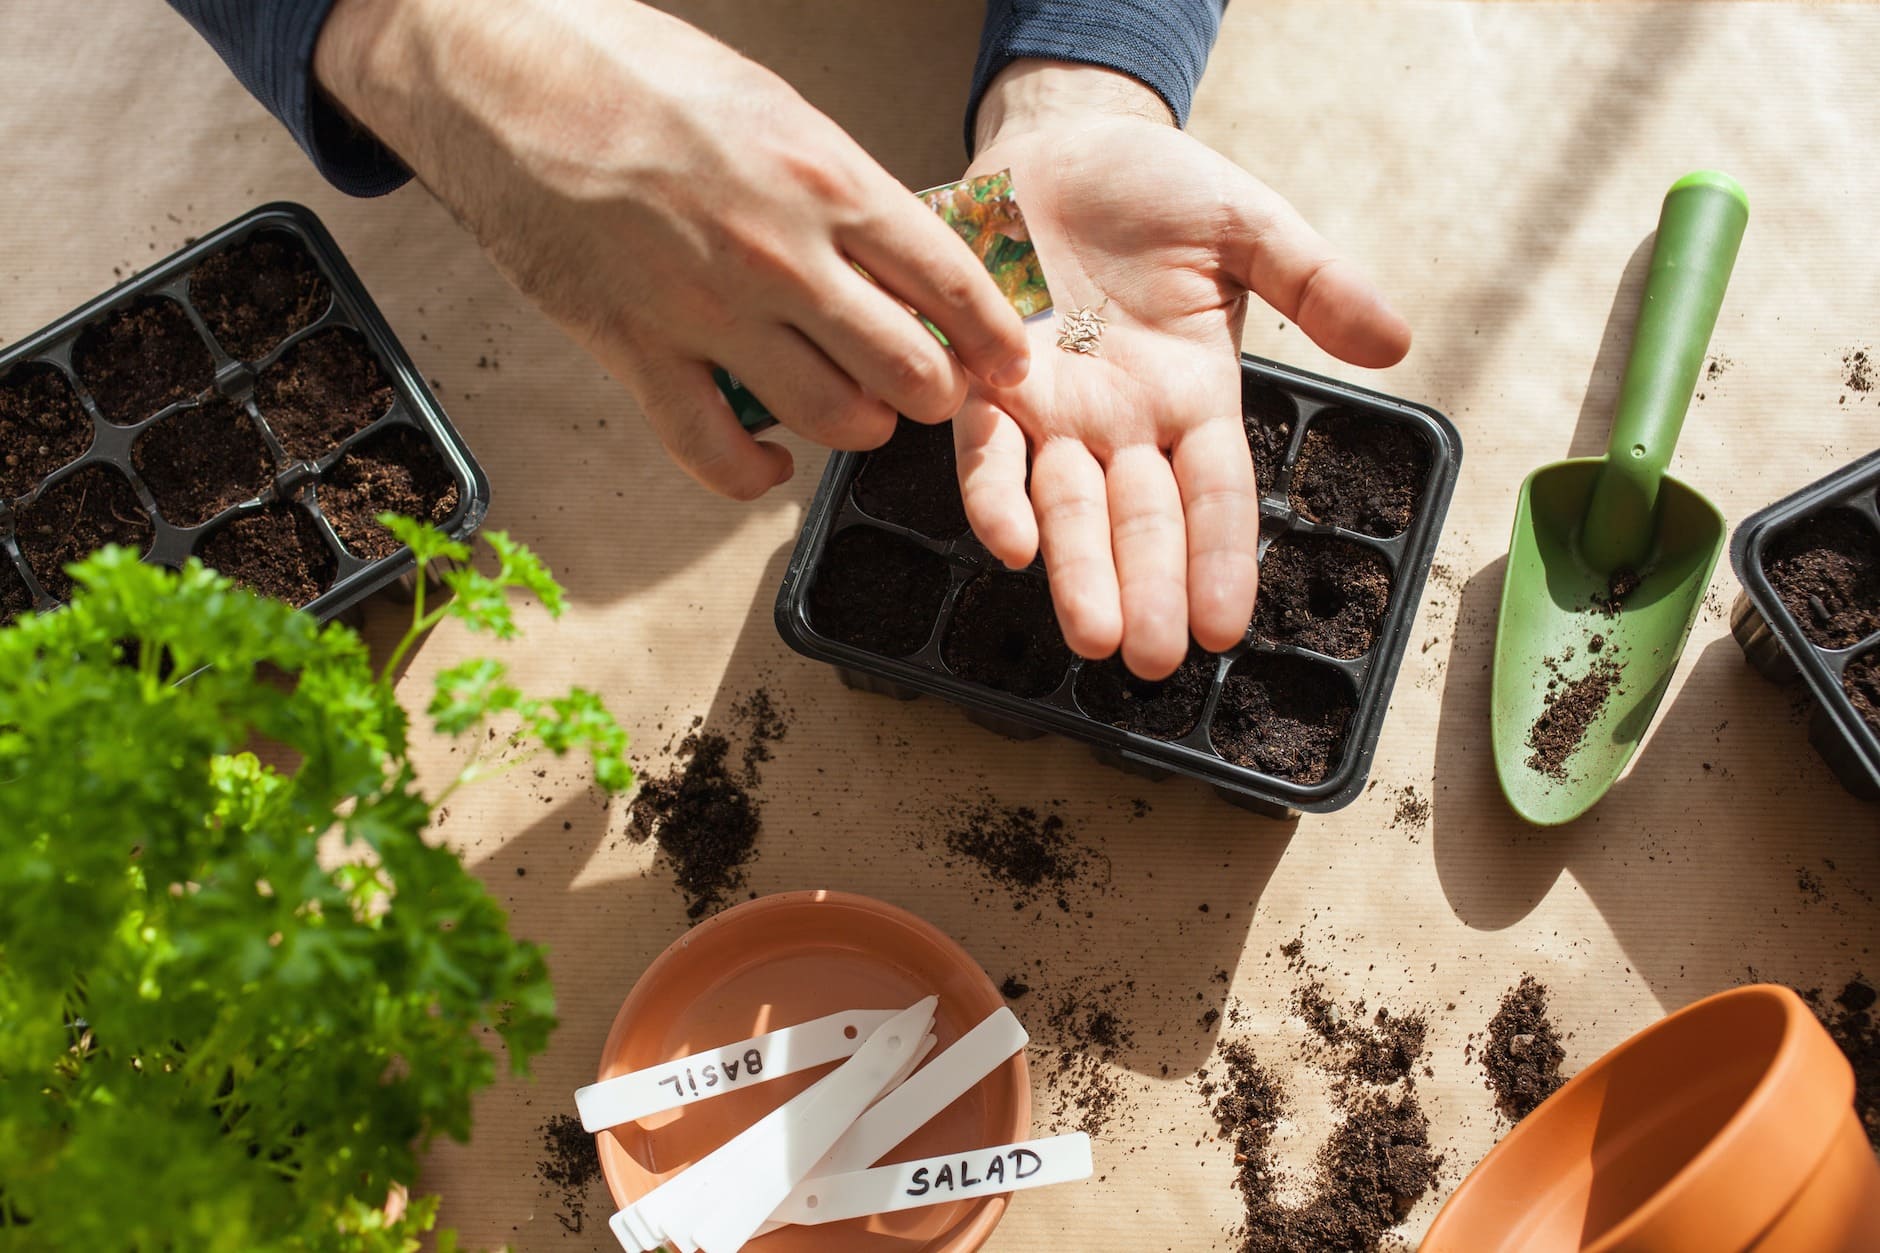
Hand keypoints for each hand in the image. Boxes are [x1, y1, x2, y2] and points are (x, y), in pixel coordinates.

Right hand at [315, 0, 1030, 498]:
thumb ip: (840, 190)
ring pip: (834, 420)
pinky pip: (718, 456)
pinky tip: (772, 459)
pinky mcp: (638, 354)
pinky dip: (757, 473)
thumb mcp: (772, 107)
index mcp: (825, 179)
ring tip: (857, 409)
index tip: (1008, 361)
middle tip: (930, 387)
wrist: (501, 73)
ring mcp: (709, 314)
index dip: (995, 338)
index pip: (952, 284)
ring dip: (860, 427)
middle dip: (935, 391)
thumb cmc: (633, 75)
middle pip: (910, 370)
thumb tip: (900, 252)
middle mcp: (781, 256)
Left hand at [960, 63, 1410, 677]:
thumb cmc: (1157, 188)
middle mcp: (1123, 423)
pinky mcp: (986, 378)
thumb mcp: (1249, 227)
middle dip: (1146, 590)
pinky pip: (987, 448)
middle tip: (1151, 660)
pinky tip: (1008, 541)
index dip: (1220, 560)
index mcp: (1194, 398)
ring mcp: (1054, 409)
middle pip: (1141, 521)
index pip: (1215, 497)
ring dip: (1076, 571)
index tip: (1225, 628)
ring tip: (1093, 634)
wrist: (1060, 139)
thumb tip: (1397, 340)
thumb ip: (1316, 282)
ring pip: (1067, 505)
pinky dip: (994, 492)